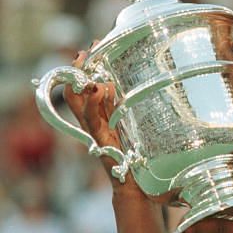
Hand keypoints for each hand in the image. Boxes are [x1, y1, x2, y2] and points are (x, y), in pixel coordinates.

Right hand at [63, 47, 142, 194]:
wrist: (135, 187)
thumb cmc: (139, 159)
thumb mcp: (139, 127)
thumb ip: (138, 111)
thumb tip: (153, 88)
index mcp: (104, 116)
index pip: (89, 85)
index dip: (88, 66)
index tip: (94, 46)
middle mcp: (95, 122)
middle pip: (78, 90)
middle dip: (78, 69)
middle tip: (86, 50)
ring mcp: (95, 131)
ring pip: (79, 102)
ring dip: (84, 82)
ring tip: (94, 69)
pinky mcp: (100, 140)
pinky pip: (91, 119)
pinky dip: (94, 102)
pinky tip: (100, 88)